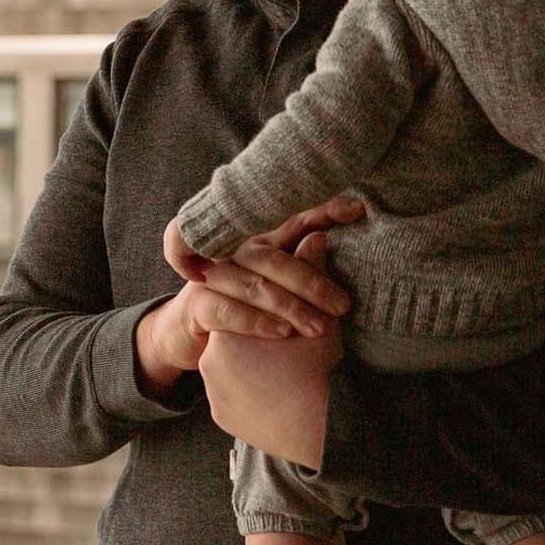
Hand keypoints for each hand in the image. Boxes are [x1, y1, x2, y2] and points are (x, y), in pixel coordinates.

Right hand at [134, 200, 358, 398]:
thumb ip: (306, 266)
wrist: (189, 334)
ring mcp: (213, 276)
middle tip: (342, 306)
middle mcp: (236, 251)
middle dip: (311, 281)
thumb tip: (329, 243)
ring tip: (318, 328)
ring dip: (289, 307)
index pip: (293, 219)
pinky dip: (256, 321)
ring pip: (254, 285)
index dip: (322, 211)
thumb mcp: (280, 287)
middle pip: (274, 257)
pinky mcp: (198, 304)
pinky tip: (280, 332)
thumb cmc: (245, 307)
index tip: (356, 210)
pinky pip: (227, 310)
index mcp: (261, 240)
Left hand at [200, 317, 339, 466]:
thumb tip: (311, 295)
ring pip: (231, 374)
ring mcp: (213, 391)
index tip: (285, 332)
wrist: (318, 423)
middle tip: (282, 358)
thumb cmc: (317, 370)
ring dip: (249, 373)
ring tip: (280, 379)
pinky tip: (271, 399)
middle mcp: (209, 359)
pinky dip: (249, 398)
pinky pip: (234, 400)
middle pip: (232, 346)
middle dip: (252, 348)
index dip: (267, 324)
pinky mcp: (220, 415)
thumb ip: (304, 304)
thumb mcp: (316, 326)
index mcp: (227, 332)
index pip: (242, 318)